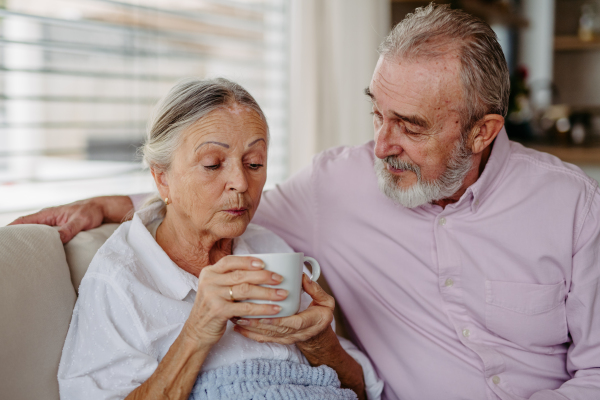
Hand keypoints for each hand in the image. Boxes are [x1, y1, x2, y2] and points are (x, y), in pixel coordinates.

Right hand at [8, 195, 133, 242]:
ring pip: (34, 234)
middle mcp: (46, 219)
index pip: (23, 222)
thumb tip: (57, 239)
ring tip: (19, 256)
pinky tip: (38, 254)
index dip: (11, 230)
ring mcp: (51, 225)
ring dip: (27, 242)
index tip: (4, 240)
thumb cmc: (90, 212)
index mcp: (47, 215)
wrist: (100, 209)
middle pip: (25, 229)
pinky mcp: (57, 230)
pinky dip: (38, 244)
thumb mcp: (80, 221)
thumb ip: (69, 229)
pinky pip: (43, 237)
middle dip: (16, 239)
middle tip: (9, 252)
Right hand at [182, 256, 288, 347]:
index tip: (265, 263)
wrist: (197, 331)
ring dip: (267, 292)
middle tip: (280, 279)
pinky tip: (275, 309)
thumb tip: (260, 270)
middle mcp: (209, 281)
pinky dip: (263, 308)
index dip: (248, 261)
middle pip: (241, 275)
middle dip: (264, 276)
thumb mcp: (216, 288)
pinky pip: (246, 308)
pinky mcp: (219, 311)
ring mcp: (212, 296)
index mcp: (209, 272)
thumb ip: (229, 278)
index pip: (230, 261)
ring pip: (245, 290)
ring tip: (282, 294)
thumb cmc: (213, 308)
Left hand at [232, 274, 334, 346]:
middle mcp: (299, 333)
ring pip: (268, 336)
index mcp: (311, 322)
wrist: (320, 333)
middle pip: (276, 331)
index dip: (278, 320)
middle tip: (242, 314)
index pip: (293, 323)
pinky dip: (250, 334)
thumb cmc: (322, 314)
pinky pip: (264, 339)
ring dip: (251, 329)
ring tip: (236, 319)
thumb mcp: (326, 301)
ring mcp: (288, 339)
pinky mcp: (280, 340)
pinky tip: (238, 328)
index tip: (264, 315)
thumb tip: (302, 277)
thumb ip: (315, 289)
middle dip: (258, 324)